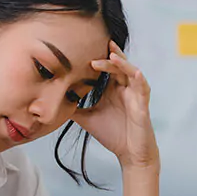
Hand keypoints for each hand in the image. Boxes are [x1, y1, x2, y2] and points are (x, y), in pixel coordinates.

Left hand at [73, 41, 158, 169]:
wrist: (128, 153)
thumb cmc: (112, 133)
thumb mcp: (87, 118)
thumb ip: (74, 108)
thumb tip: (53, 102)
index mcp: (113, 89)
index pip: (107, 68)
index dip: (99, 57)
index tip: (85, 47)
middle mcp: (125, 88)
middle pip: (119, 65)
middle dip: (111, 54)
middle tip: (100, 42)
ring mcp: (135, 95)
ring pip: (131, 72)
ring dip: (122, 63)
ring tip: (112, 55)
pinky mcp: (143, 104)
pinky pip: (143, 88)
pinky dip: (140, 79)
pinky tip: (135, 72)